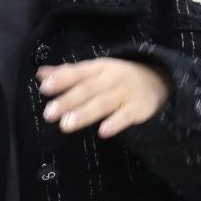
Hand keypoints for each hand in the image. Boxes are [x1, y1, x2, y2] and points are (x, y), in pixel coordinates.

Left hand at [36, 58, 169, 138]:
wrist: (158, 80)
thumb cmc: (118, 77)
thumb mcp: (95, 71)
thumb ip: (68, 73)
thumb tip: (41, 74)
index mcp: (99, 68)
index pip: (78, 72)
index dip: (61, 79)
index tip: (45, 88)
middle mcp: (111, 79)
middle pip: (87, 90)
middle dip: (68, 101)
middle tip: (49, 113)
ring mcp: (125, 93)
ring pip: (103, 103)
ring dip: (85, 114)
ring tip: (66, 125)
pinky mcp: (138, 109)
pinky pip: (126, 116)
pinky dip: (115, 123)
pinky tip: (103, 132)